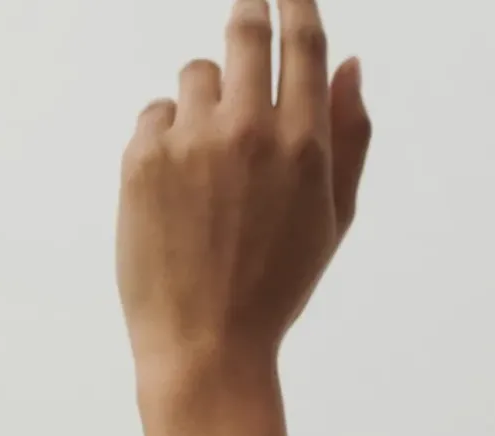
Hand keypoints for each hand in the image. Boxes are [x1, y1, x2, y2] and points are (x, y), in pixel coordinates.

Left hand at [116, 0, 370, 383]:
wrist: (206, 342)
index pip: (302, 43)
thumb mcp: (331, 222)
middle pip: (245, 31)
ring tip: (210, 163)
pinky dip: (169, 136)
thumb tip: (352, 65)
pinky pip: (157, 113)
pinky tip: (178, 188)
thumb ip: (349, 139)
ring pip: (196, 74)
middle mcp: (248, 132)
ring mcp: (192, 142)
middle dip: (248, 14)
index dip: (294, 2)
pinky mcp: (143, 159)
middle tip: (247, 12)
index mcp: (305, 147)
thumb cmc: (274, 288)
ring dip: (207, 99)